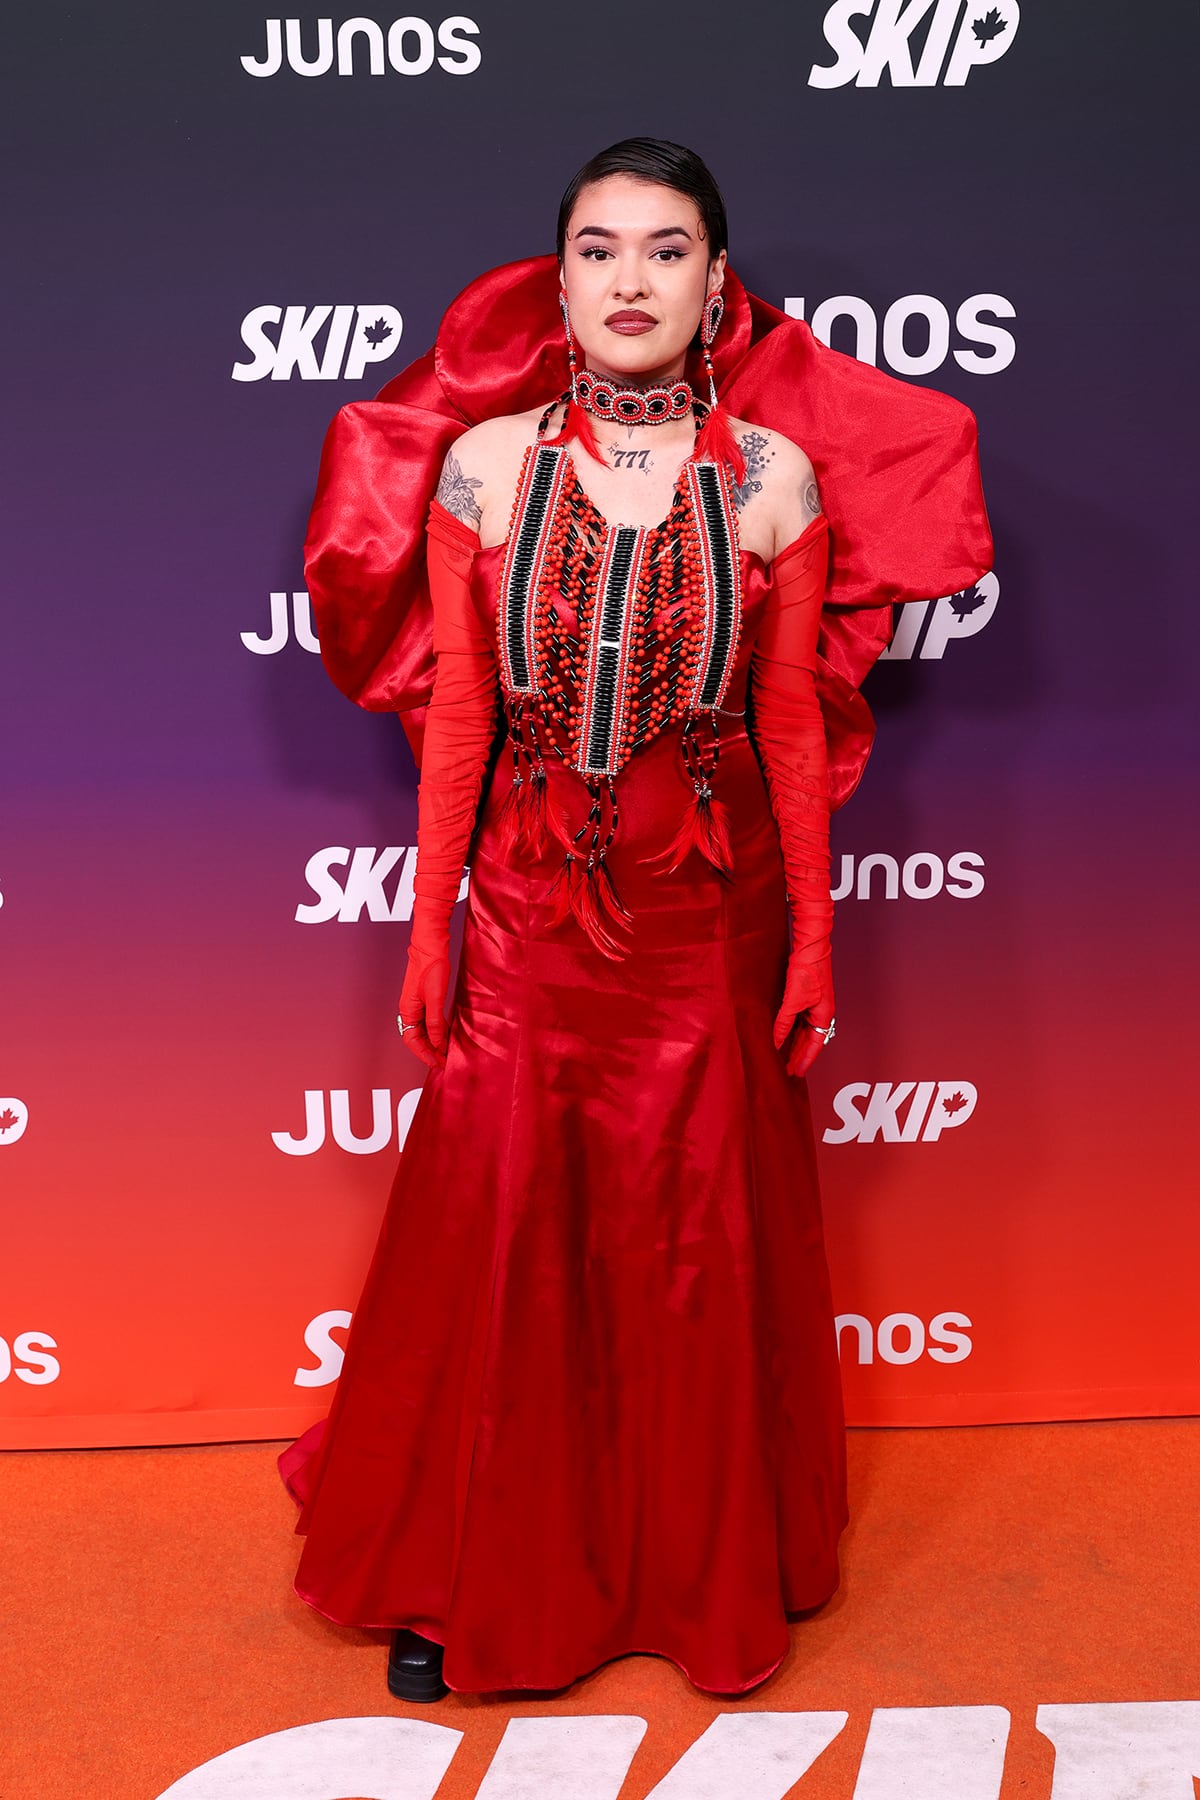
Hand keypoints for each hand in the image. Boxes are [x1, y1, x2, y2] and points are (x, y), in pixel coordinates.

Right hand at [396, 945, 449, 1069]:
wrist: (431, 947)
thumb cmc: (431, 967)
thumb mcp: (435, 998)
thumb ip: (435, 1022)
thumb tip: (436, 1043)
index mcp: (408, 1010)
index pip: (412, 1040)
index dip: (424, 1054)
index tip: (437, 1063)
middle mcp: (410, 1010)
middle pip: (417, 1038)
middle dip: (430, 1052)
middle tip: (444, 1062)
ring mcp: (417, 1005)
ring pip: (424, 1031)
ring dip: (434, 1043)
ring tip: (446, 1053)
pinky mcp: (425, 999)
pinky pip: (429, 1022)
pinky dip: (438, 1031)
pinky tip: (447, 1036)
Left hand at [773, 956, 833, 1079]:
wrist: (811, 947)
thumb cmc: (809, 970)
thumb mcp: (793, 1000)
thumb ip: (784, 1023)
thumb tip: (775, 1041)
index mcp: (823, 1015)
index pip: (814, 1045)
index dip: (805, 1060)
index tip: (797, 1073)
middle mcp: (820, 1012)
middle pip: (809, 1040)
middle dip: (798, 1055)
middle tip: (788, 1070)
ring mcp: (814, 1005)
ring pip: (803, 1031)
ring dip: (794, 1044)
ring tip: (783, 1057)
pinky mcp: (805, 997)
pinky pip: (798, 1020)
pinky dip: (790, 1030)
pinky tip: (782, 1035)